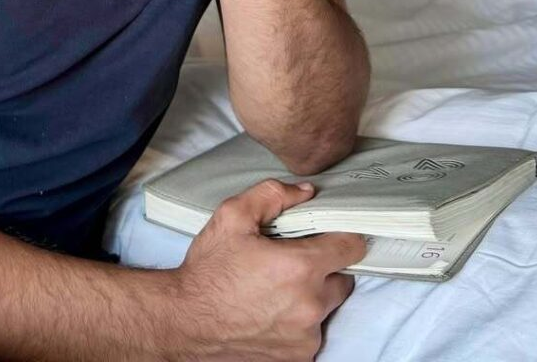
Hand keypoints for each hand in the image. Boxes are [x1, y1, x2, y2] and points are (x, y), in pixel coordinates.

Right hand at [173, 180, 365, 361]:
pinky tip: (271, 310)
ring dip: (311, 295)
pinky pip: (312, 332)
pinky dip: (299, 321)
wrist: (186, 322)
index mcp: (300, 267)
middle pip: (342, 278)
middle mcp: (310, 305)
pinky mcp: (298, 357)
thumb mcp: (232, 217)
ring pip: (327, 306)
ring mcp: (306, 337)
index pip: (351, 247)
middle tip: (291, 260)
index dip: (343, 235)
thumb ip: (272, 195)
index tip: (330, 233)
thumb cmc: (209, 270)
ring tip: (276, 287)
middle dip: (323, 266)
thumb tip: (305, 192)